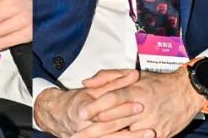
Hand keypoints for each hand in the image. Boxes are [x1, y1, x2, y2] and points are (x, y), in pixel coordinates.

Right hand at [34, 69, 151, 137]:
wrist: (58, 116)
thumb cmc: (78, 101)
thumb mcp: (94, 88)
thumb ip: (115, 81)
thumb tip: (134, 75)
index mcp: (82, 111)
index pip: (105, 110)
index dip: (123, 108)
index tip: (140, 105)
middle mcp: (83, 129)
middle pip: (110, 130)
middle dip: (131, 130)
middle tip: (150, 128)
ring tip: (150, 135)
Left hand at [80, 68, 204, 137]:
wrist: (187, 91)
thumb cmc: (158, 83)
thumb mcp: (133, 74)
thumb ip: (108, 77)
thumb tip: (87, 82)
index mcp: (135, 91)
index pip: (113, 98)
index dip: (97, 106)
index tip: (82, 114)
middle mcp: (142, 108)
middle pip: (114, 121)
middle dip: (93, 131)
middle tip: (77, 136)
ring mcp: (151, 124)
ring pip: (126, 135)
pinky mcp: (159, 135)